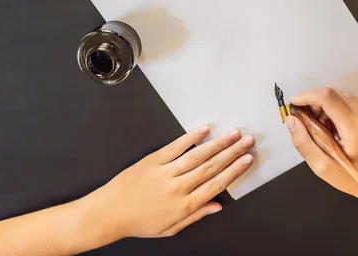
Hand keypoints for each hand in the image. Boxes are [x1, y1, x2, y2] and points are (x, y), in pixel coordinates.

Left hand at [82, 126, 253, 238]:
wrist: (108, 213)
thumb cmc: (137, 222)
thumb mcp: (170, 228)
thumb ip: (196, 215)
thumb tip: (217, 206)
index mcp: (184, 205)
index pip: (216, 184)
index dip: (235, 171)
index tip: (247, 160)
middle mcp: (178, 187)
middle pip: (212, 166)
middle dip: (233, 152)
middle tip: (248, 141)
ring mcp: (165, 172)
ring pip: (198, 155)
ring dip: (219, 143)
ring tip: (233, 134)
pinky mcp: (153, 161)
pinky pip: (175, 147)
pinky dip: (191, 138)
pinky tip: (204, 130)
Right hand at [285, 88, 357, 201]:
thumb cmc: (355, 178)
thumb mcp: (323, 167)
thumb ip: (304, 142)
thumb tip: (291, 120)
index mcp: (355, 126)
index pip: (327, 97)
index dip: (306, 96)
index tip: (293, 105)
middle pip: (331, 93)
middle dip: (312, 103)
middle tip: (303, 122)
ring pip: (337, 96)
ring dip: (321, 106)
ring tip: (317, 128)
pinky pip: (345, 101)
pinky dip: (332, 109)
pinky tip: (329, 127)